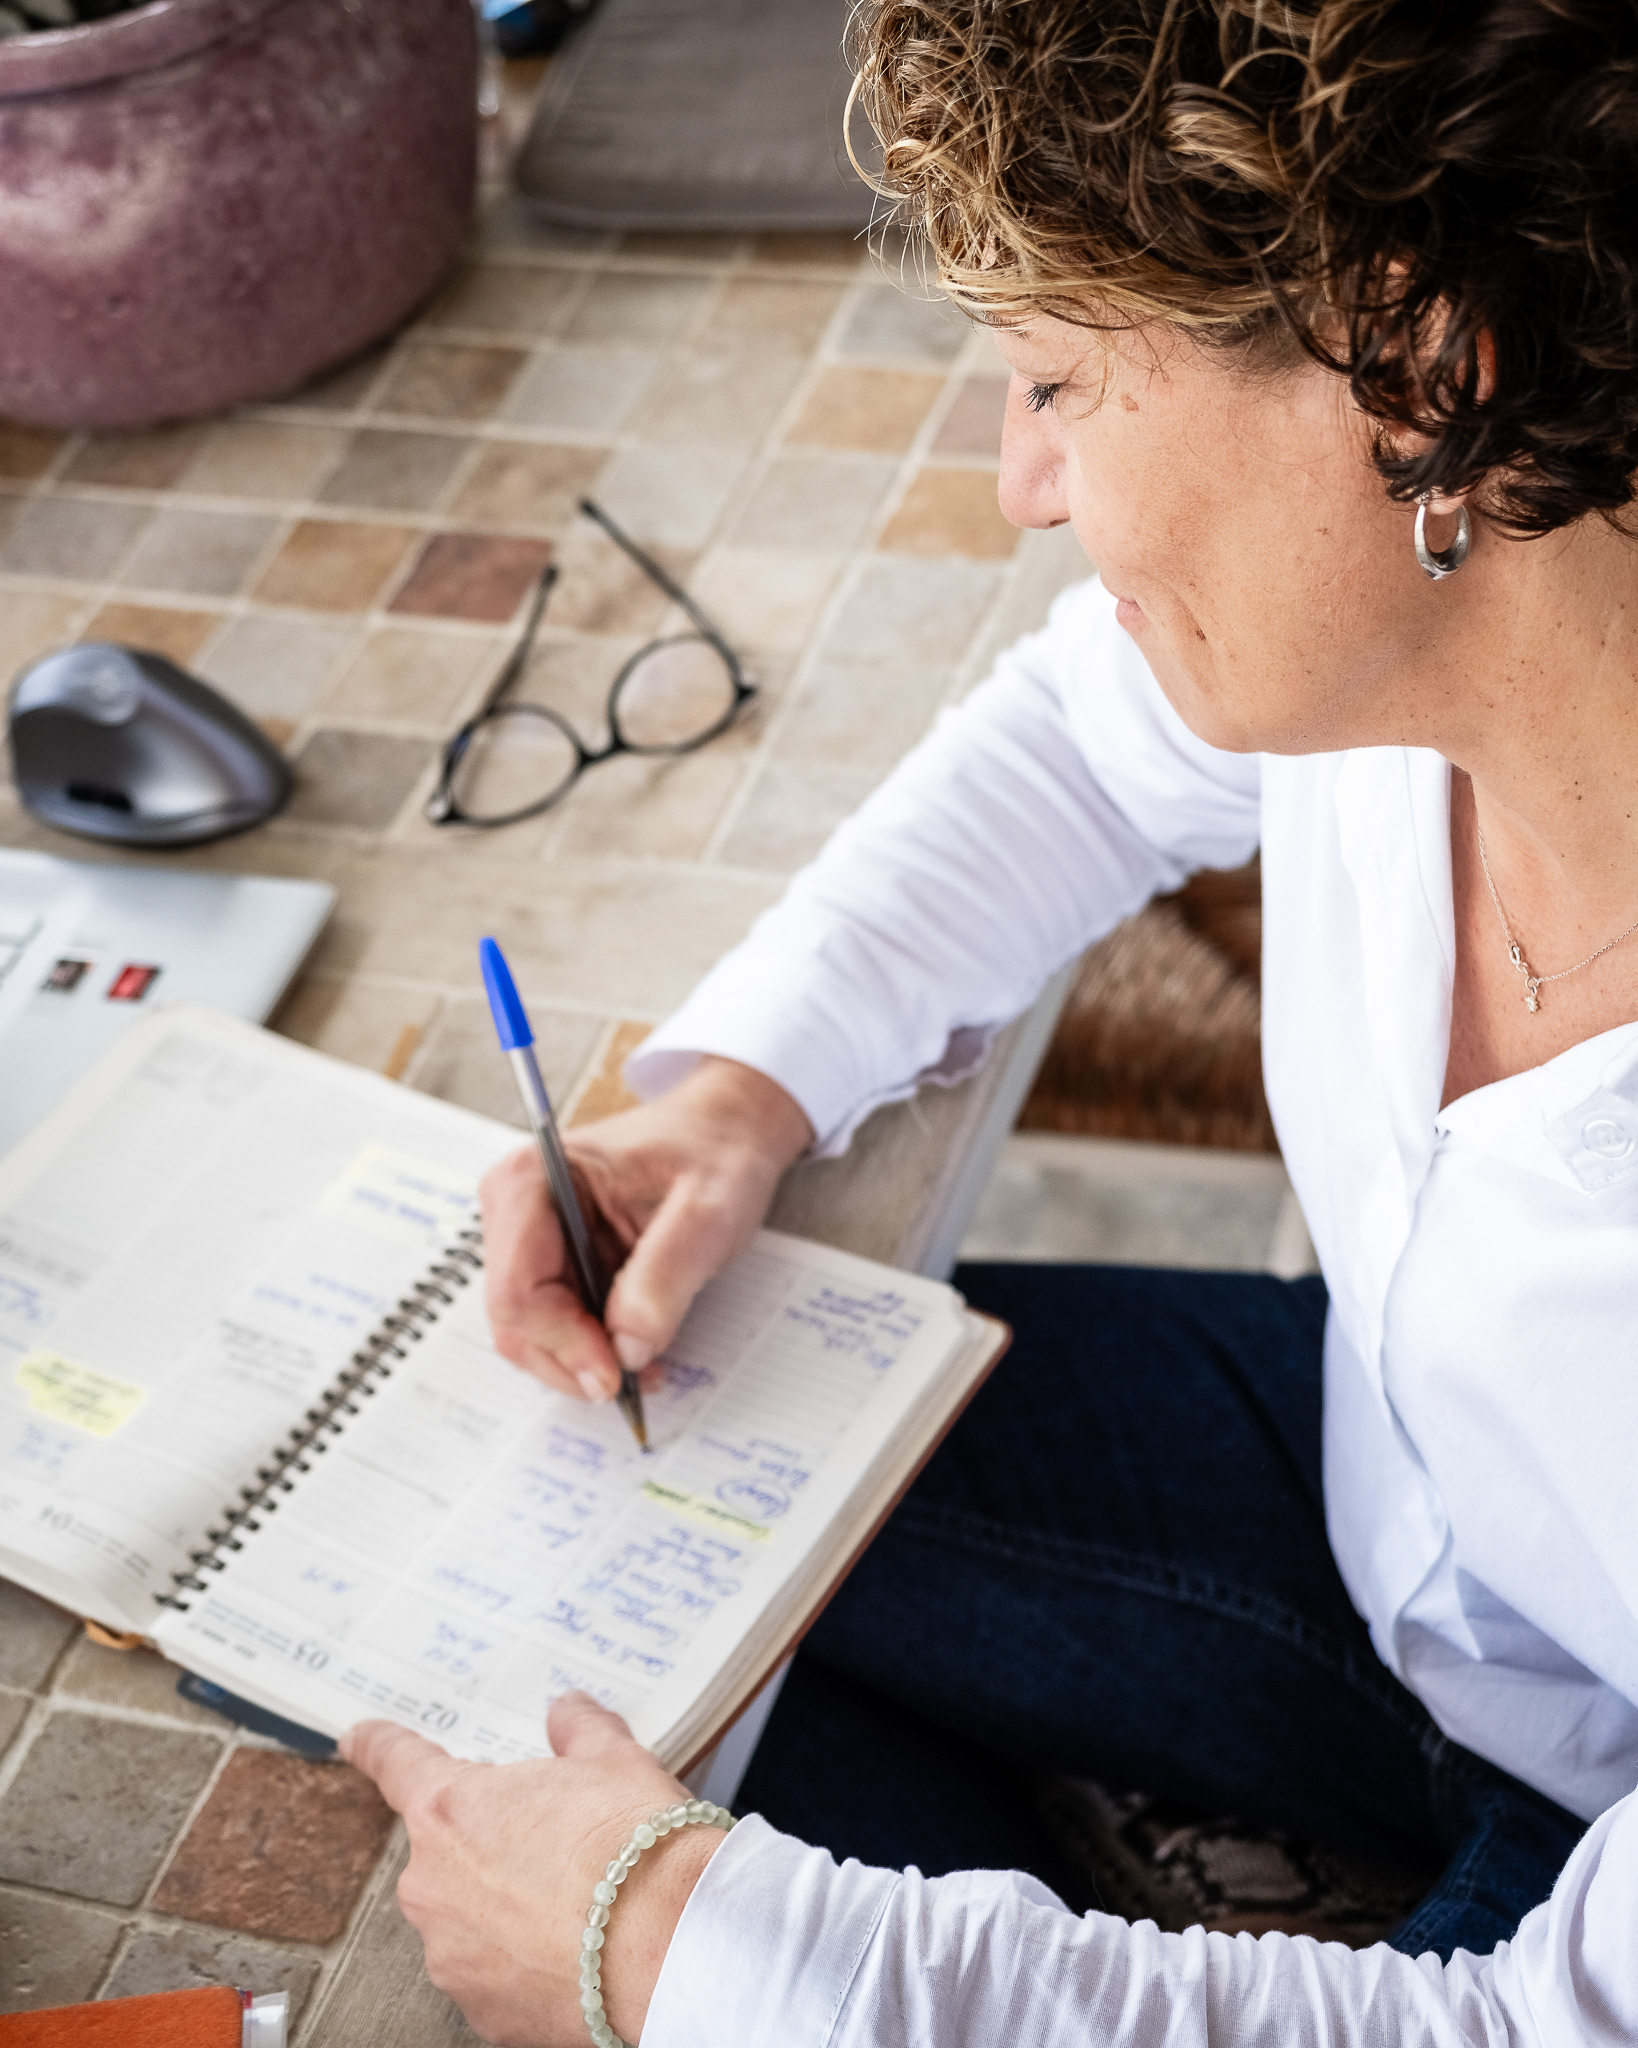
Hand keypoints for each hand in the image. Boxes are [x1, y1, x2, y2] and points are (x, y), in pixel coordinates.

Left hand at [341, 1693, 723, 2047]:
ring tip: (576, 1896)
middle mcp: (435, 1886)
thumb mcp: (614, 1758)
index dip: (378, 1745)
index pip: (397, 1763)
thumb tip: (567, 1711)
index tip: (359, 1739)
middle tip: (554, 1832)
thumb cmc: (636, 1845)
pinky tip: (576, 1946)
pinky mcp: (484, 2014)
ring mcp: (453, 1958)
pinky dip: (524, 1958)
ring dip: (505, 1902)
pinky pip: (494, 1971)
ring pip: (469, 1914)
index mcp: (451, 1810)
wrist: (672, 1948)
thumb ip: (578, 1728)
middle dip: (488, 1837)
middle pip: (445, 1847)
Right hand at [480, 1056, 811, 1406]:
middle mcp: (514, 1209)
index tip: (616, 1372)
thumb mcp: (707, 1209)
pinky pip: (554, 1328)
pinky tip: (635, 1349)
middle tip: (636, 1380)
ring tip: (645, 1366)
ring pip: (530, 1334)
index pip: (517, 1288)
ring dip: (582, 1363)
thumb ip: (665, 1274)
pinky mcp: (550, 1265)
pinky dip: (590, 1351)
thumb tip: (628, 1347)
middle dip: (573, 1359)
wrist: (726, 1134)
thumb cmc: (714, 1154)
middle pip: (516, 1320)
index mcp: (532, 1178)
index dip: (563, 1341)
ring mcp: (527, 1240)